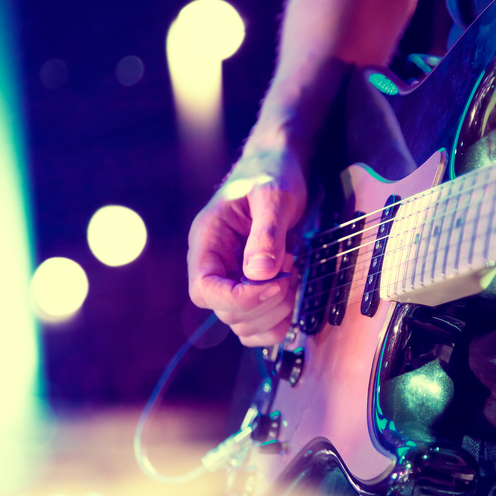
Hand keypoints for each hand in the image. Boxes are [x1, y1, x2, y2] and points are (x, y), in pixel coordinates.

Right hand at [188, 148, 306, 345]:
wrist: (277, 169)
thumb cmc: (271, 175)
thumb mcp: (273, 196)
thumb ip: (266, 232)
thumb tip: (259, 274)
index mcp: (207, 241)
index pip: (204, 289)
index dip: (239, 298)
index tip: (274, 284)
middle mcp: (213, 265)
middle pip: (226, 312)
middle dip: (265, 301)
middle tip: (289, 267)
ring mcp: (230, 280)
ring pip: (241, 324)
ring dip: (274, 313)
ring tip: (290, 275)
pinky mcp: (250, 289)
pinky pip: (255, 326)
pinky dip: (276, 323)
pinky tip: (291, 295)